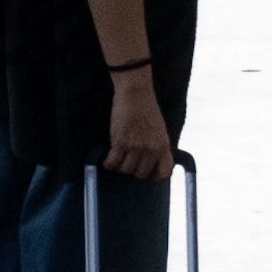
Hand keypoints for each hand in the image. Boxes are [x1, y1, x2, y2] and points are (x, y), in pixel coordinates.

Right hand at [100, 65, 174, 184]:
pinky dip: (108, 163)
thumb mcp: (159, 129)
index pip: (164, 172)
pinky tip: (107, 160)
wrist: (136, 93)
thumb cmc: (147, 109)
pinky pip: (113, 162)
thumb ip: (157, 145)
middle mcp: (151, 149)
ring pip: (126, 170)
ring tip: (117, 159)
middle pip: (141, 173)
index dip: (156, 177)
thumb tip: (150, 160)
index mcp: (163, 146)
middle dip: (134, 170)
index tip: (149, 175)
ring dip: (120, 167)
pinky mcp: (120, 142)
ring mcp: (136, 146)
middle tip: (128, 162)